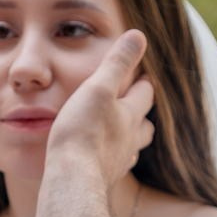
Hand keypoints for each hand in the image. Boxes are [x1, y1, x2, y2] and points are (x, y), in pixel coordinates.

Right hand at [47, 30, 155, 190]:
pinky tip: (103, 161)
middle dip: (141, 114)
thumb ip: (117, 63)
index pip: (144, 94)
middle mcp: (129, 140)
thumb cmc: (82, 132)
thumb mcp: (98, 88)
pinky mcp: (103, 179)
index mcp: (129, 115)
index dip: (144, 82)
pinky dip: (112, 159)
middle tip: (136, 105)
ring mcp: (117, 162)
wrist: (72, 180)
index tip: (144, 74)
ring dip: (130, 139)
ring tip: (123, 135)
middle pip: (144, 126)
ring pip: (132, 148)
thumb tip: (138, 35)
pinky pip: (113, 166)